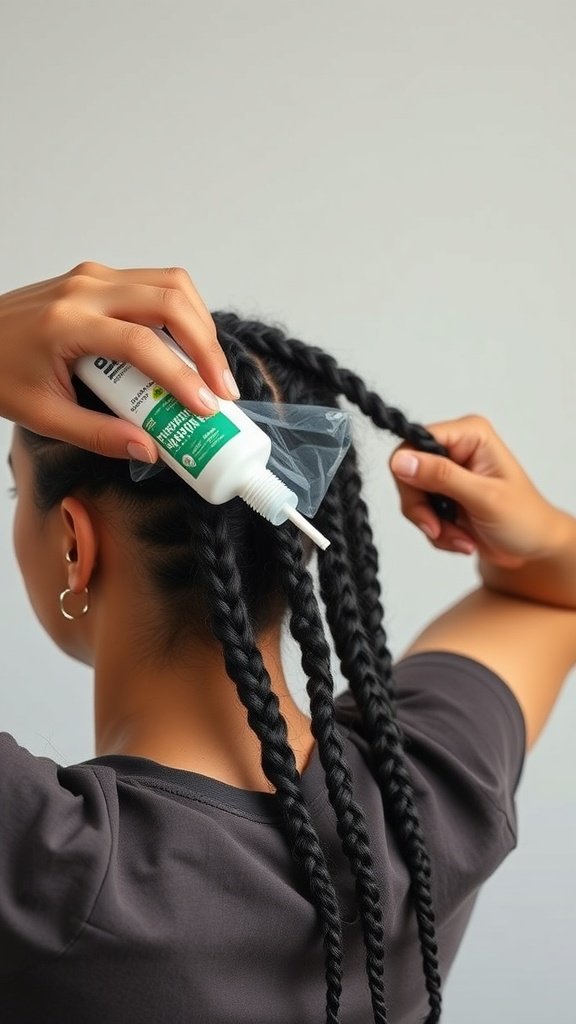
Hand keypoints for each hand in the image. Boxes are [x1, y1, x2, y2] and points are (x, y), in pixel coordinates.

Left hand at [0, 261, 240, 460]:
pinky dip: (181, 313)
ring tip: (212, 371)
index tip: (207, 409)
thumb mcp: (41, 415)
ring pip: (170, 284)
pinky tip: (186, 347)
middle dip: (206, 347)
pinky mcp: (99, 277)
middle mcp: (85, 289)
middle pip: (169, 301)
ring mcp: (94, 277)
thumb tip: (151, 449)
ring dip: (200, 325)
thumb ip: (98, 435)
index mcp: (67, 323)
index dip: (181, 377)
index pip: (140, 344)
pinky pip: (156, 283)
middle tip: (223, 390)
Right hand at [389, 414, 560, 567]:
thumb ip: (442, 476)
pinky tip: (461, 539)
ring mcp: (447, 472)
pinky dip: (437, 532)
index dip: (410, 473)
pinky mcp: (443, 494)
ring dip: (432, 525)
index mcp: (469, 434)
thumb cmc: (524, 519)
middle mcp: (455, 448)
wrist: (534, 547)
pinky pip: (420, 512)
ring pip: (411, 497)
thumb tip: (401, 460)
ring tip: (461, 538)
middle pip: (407, 472)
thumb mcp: (483, 497)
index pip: (415, 441)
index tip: (424, 506)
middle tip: (441, 530)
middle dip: (423, 509)